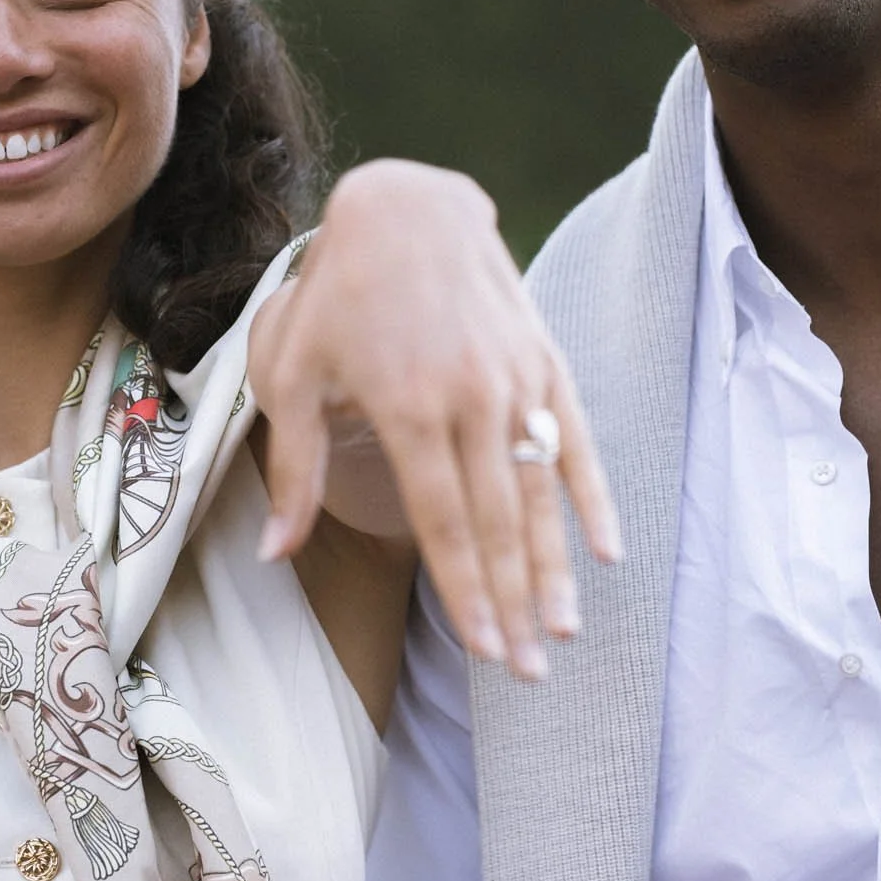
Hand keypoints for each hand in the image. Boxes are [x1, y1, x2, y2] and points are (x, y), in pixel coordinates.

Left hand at [251, 160, 620, 678]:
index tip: (482, 650)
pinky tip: (606, 552)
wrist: (409, 206)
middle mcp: (471, 399)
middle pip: (499, 522)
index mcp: (407, 407)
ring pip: (540, 492)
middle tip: (526, 674)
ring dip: (553, 568)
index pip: (444, 522)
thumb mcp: (292, 369)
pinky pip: (576, 441)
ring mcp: (515, 381)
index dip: (467, 593)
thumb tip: (275, 552)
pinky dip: (592, 498)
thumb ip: (293, 466)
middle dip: (512, 604)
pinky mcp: (544, 363)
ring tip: (561, 632)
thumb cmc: (338, 293)